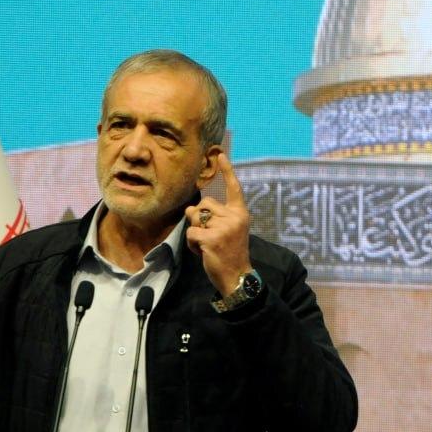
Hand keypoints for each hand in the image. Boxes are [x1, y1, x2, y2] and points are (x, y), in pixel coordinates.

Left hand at [184, 152, 251, 296]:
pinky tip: (203, 252)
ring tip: (207, 245)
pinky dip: (192, 244)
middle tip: (211, 237)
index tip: (221, 154)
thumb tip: (191, 208)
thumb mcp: (229, 231)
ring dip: (195, 232)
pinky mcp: (211, 239)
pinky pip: (190, 233)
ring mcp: (223, 228)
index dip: (227, 171)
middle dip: (200, 218)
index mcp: (240, 214)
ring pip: (195, 218)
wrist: (237, 277)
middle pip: (204, 204)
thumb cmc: (231, 253)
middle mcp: (234, 217)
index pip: (234, 188)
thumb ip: (215, 217)